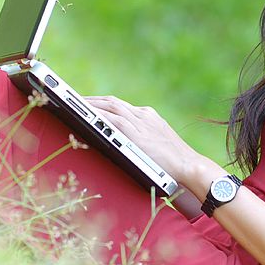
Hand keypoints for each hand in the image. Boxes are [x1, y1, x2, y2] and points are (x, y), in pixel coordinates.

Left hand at [83, 95, 202, 184]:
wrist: (189, 165)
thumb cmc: (174, 162)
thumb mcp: (158, 143)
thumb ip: (143, 138)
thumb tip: (124, 143)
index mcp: (148, 116)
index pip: (121, 105)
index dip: (103, 102)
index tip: (90, 101)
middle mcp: (143, 115)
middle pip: (113, 101)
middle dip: (93, 99)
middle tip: (74, 99)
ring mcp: (141, 123)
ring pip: (111, 106)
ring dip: (91, 103)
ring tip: (74, 103)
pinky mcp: (137, 134)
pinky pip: (113, 120)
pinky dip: (99, 115)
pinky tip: (86, 115)